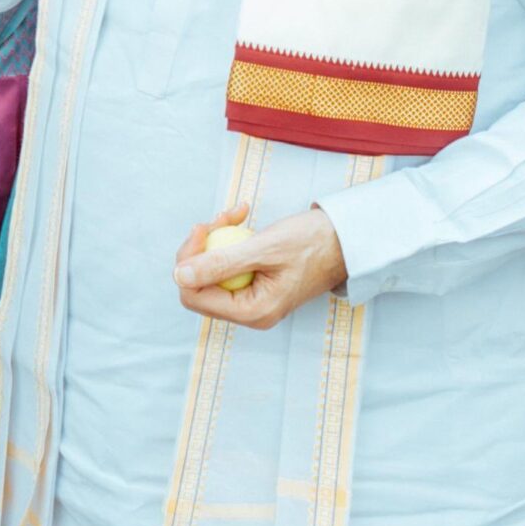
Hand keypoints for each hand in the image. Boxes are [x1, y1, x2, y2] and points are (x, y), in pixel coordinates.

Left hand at [173, 203, 347, 330]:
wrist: (345, 239)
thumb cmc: (312, 243)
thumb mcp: (264, 249)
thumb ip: (220, 263)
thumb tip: (179, 276)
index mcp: (252, 312)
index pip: (193, 295)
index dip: (188, 261)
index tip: (203, 228)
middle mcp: (249, 312)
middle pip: (199, 283)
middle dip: (203, 246)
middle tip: (222, 217)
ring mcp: (252, 299)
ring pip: (212, 269)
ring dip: (217, 237)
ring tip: (237, 213)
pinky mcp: (255, 284)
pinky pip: (228, 263)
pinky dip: (230, 239)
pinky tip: (242, 217)